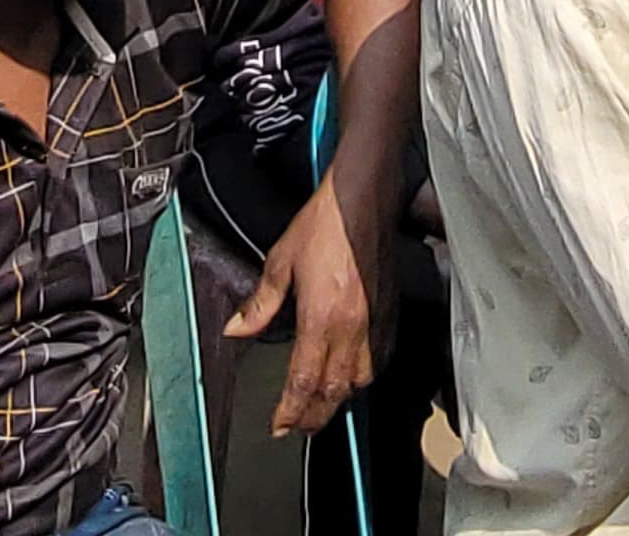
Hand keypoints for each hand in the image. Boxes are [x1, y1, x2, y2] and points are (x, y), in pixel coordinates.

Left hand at [222, 184, 384, 436]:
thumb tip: (238, 329)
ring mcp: (374, 323)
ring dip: (340, 398)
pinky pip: (380, 358)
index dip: (290, 411)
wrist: (363, 200)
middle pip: (333, 391)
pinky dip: (365, 374)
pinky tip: (354, 372)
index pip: (303, 381)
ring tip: (323, 403)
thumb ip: (261, 303)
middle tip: (298, 427)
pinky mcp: (390, 313)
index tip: (280, 425)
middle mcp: (350, 328)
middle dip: (314, 416)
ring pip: (360, 380)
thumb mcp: (281, 261)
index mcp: (320, 319)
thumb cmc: (325, 225)